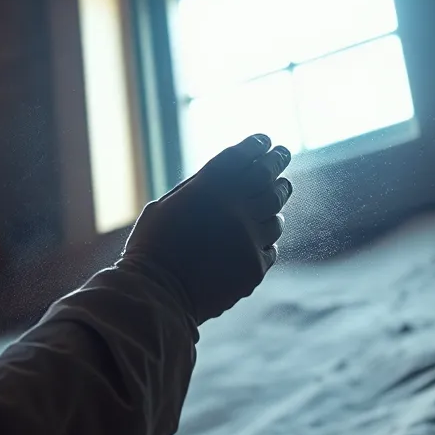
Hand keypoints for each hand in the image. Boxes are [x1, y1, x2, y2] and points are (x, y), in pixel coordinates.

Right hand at [122, 134, 292, 323]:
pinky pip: (270, 247)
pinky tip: (263, 236)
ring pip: (276, 212)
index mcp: (207, 188)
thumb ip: (196, 189)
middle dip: (277, 161)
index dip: (256, 145)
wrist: (156, 293)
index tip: (265, 141)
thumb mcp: (164, 206)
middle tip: (282, 154)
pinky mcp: (255, 266)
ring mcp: (248, 238)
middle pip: (267, 177)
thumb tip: (222, 177)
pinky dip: (267, 239)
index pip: (242, 156)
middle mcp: (234, 208)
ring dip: (277, 199)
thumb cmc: (152, 248)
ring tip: (279, 190)